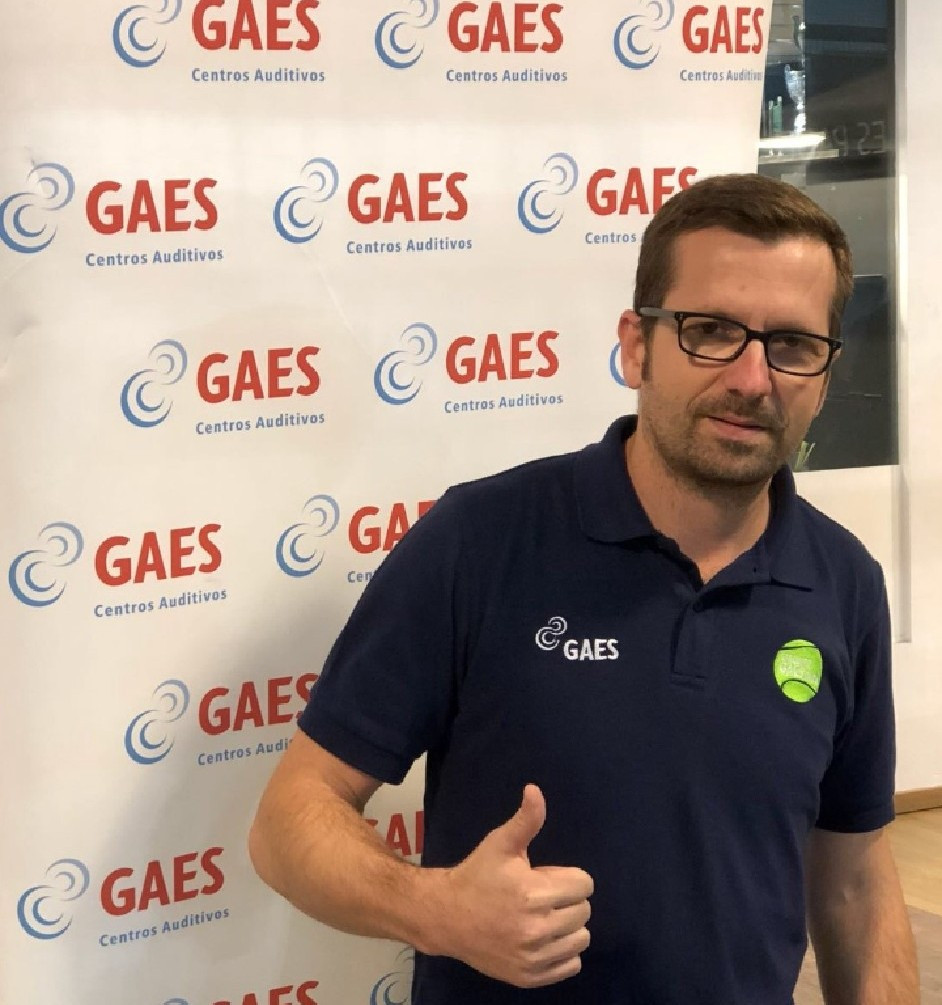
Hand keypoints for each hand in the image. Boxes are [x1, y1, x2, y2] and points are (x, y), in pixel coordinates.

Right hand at [436, 784, 593, 987]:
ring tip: (543, 916)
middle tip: (541, 895)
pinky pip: (570, 965)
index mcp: (533, 894)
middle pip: (584, 911)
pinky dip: (562, 952)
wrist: (446, 917)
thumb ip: (525, 820)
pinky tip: (542, 938)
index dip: (567, 876)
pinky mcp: (530, 977)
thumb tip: (535, 790)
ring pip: (581, 939)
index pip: (584, 884)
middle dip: (567, 898)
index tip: (545, 877)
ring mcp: (534, 957)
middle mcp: (537, 929)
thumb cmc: (477, 875)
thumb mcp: (500, 843)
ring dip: (568, 926)